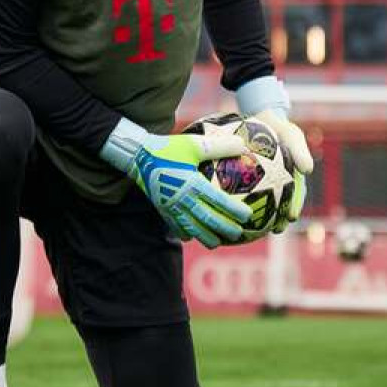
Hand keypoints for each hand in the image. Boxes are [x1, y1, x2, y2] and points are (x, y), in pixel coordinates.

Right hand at [100, 118, 252, 248]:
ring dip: (206, 237)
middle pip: (208, 220)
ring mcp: (171, 207)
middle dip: (225, 229)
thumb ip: (218, 146)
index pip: (218, 201)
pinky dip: (185, 234)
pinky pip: (175, 226)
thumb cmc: (168, 148)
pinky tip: (192, 237)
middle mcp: (183, 199)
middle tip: (239, 234)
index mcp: (193, 183)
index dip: (234, 210)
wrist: (138, 156)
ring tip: (217, 243)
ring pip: (192, 228)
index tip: (248, 215)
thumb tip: (242, 144)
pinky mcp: (162, 210)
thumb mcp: (193, 143)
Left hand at [234, 76, 313, 231]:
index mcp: (291, 172)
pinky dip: (240, 199)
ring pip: (262, 199)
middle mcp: (278, 177)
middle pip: (281, 201)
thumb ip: (299, 149)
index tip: (292, 217)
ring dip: (262, 214)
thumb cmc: (276, 124)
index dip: (295, 205)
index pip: (296, 192)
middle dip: (280, 217)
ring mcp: (264, 178)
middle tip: (276, 230)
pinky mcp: (248, 177)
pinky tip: (230, 207)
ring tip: (254, 227)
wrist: (258, 114)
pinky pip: (244, 190)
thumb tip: (308, 170)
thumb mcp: (290, 132)